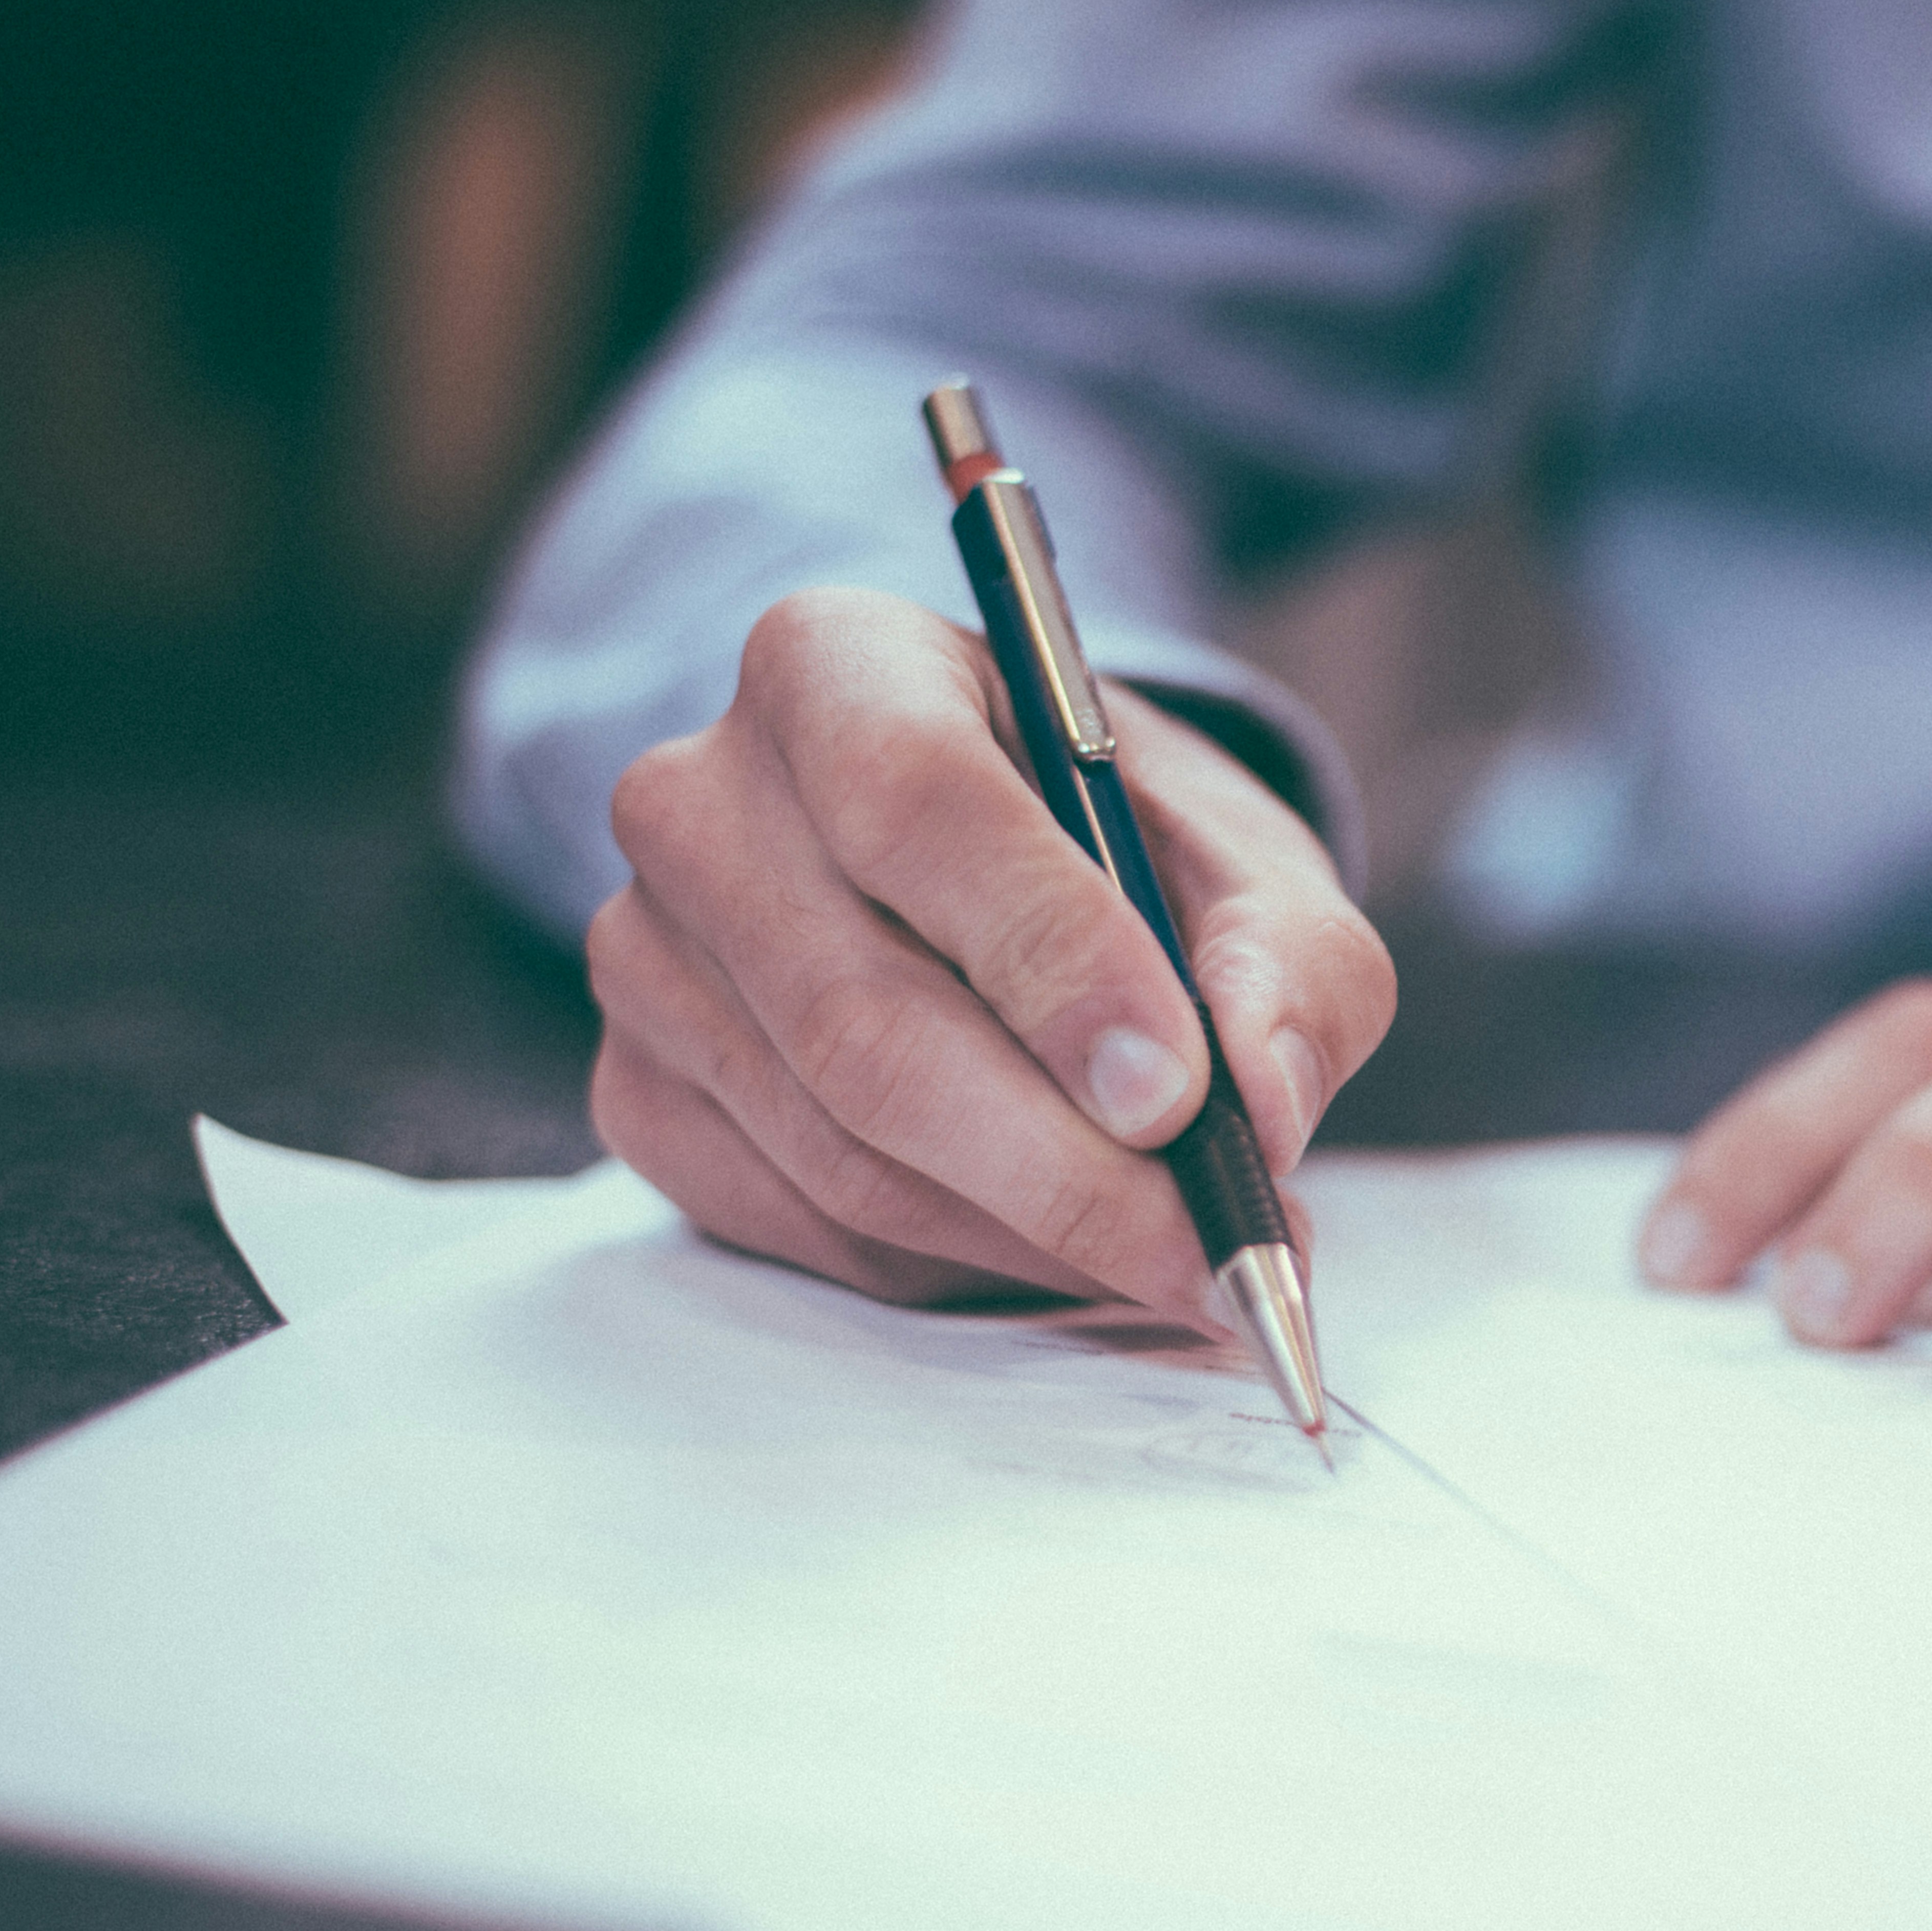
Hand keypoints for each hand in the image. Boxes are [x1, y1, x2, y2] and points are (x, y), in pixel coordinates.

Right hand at [584, 587, 1392, 1319]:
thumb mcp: (1251, 865)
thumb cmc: (1125, 851)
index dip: (1051, 961)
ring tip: (1173, 1257)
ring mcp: (648, 955)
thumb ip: (1289, 964)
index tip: (1176, 1095)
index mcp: (837, 666)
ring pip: (840, 1149)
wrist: (1007, 879)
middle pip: (864, 1019)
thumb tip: (1262, 1102)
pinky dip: (954, 1263)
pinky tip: (1055, 1243)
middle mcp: (701, 799)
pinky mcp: (642, 1091)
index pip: (916, 804)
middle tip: (1213, 1250)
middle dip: (1063, 1167)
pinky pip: (802, 1223)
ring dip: (1029, 1234)